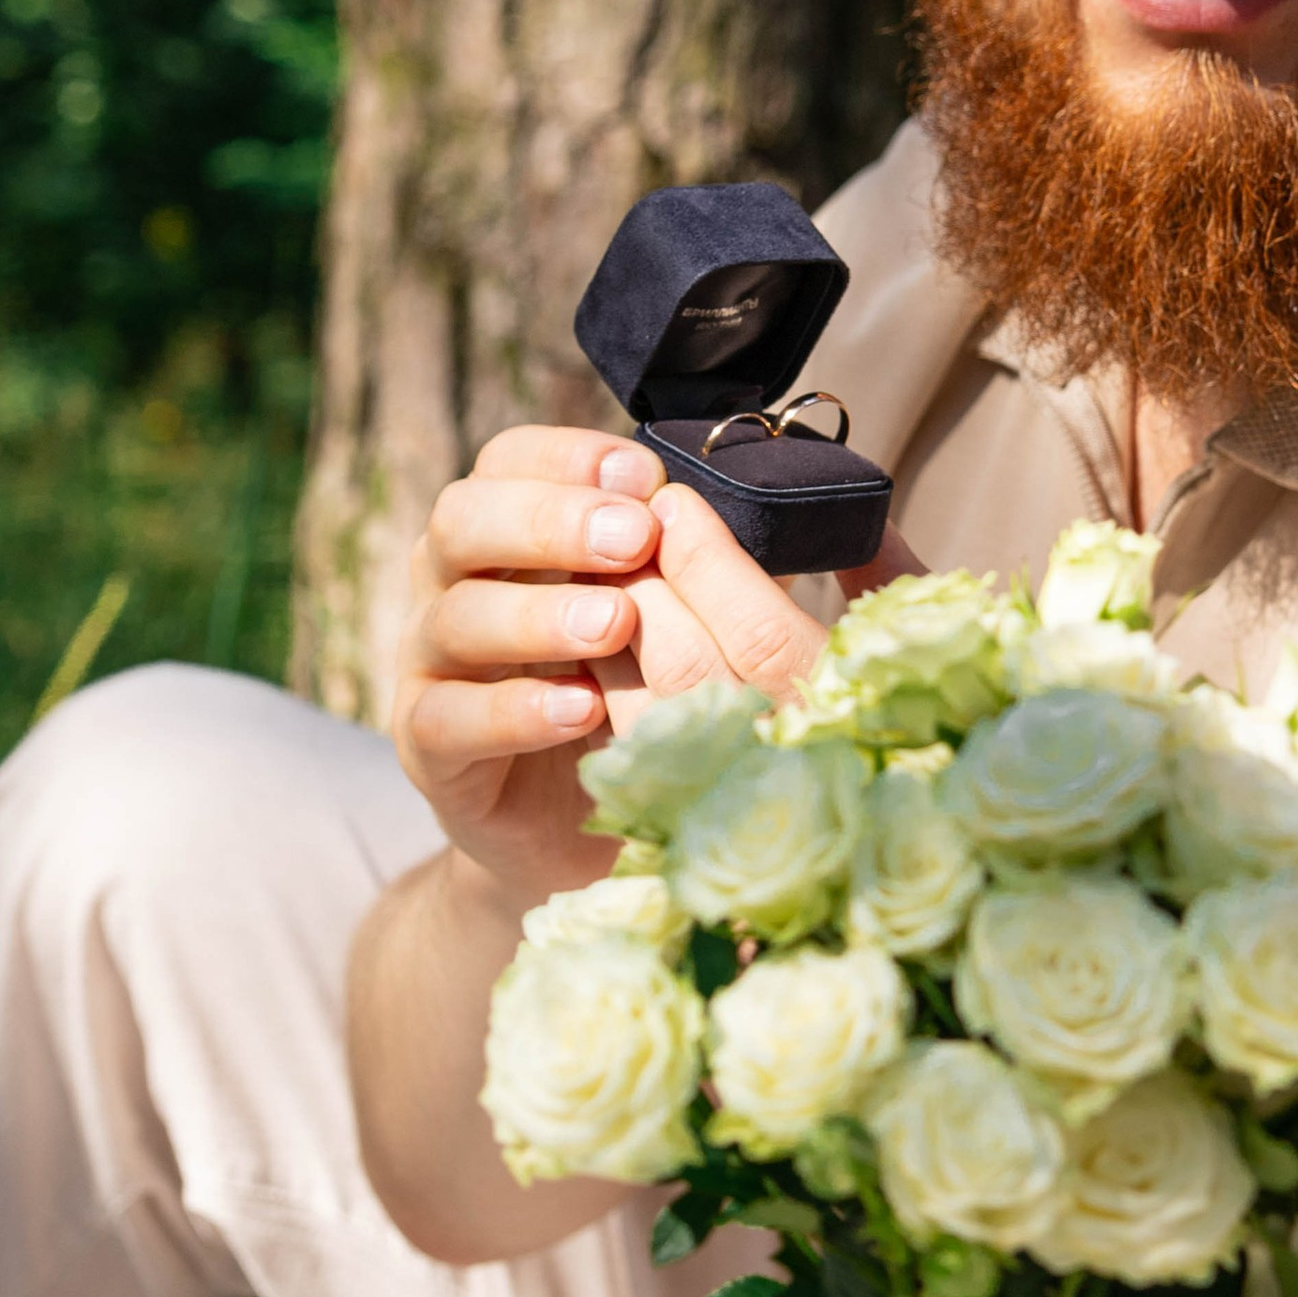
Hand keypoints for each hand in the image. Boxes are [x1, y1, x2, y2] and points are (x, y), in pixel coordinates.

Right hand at [393, 421, 914, 905]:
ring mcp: (437, 669)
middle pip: (464, 518)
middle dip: (549, 519)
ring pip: (453, 615)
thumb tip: (864, 533)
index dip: (568, 456)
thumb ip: (758, 573)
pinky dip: (510, 709)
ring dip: (537, 611)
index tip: (643, 471)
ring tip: (614, 624)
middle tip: (631, 538)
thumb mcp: (715, 632)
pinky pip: (443, 720)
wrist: (593, 840)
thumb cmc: (660, 713)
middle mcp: (463, 585)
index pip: (514, 460)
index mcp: (523, 536)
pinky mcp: (433, 754)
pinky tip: (578, 710)